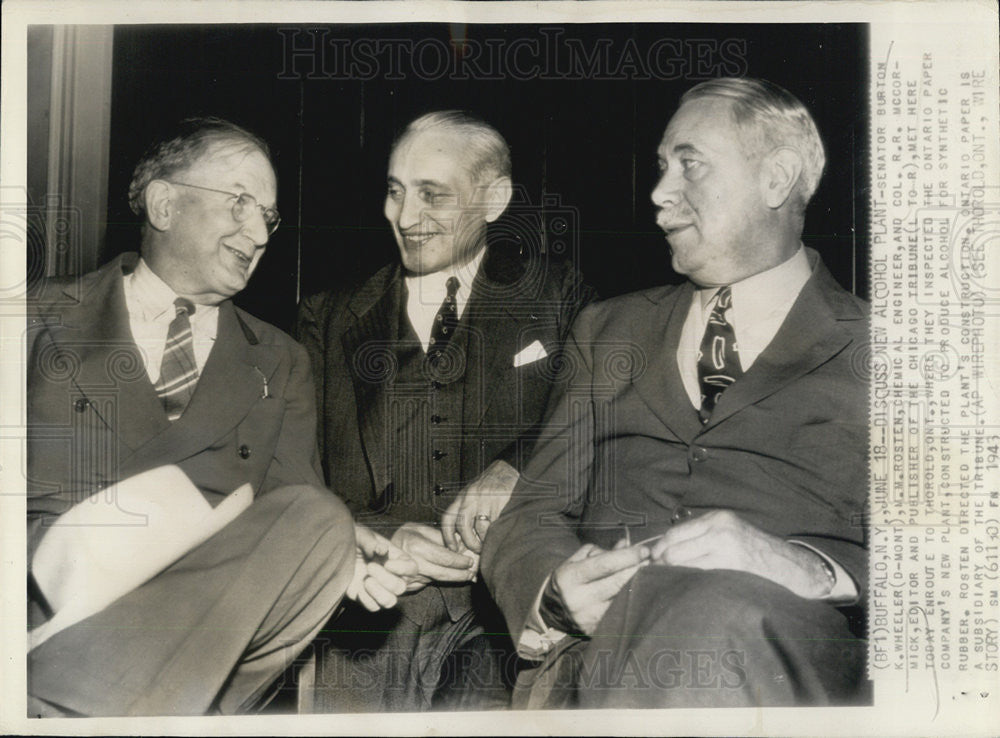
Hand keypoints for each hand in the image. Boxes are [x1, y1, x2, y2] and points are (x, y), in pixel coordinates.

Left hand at [347, 524, 418, 610]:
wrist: (338, 551)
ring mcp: (380, 589)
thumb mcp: (362, 535)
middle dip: (386, 579)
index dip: (403, 569)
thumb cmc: (355, 540)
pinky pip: (373, 607)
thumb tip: (382, 549)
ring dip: (378, 593)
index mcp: (396, 559)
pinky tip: (358, 587)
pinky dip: (366, 599)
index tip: (387, 563)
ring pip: (390, 602)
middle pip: (401, 587)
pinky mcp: (368, 598)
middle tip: (370, 566)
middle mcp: (392, 575)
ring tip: (366, 581)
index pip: (412, 568)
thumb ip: (372, 542)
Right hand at [390, 522, 476, 590]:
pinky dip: (444, 582)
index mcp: (417, 547)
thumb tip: (460, 543)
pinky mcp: (411, 586)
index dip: (460, 561)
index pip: (445, 558)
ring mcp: (411, 577)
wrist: (382, 552)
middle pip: (444, 573)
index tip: (471, 560)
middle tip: (473, 571)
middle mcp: (414, 564)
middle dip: (462, 574)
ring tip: (469, 576)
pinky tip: (455, 578)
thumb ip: (439, 536)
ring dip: (456, 579)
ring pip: (439, 580)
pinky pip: (431, 584)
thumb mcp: (419, 529)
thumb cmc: (404, 536)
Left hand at [441, 460, 519, 552]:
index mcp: (462, 497)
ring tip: (490, 542)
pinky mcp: (500, 501)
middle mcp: (470, 497)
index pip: (448, 519)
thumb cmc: (490, 485)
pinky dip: (497, 532)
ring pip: (480, 528)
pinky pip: (496, 523)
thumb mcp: (473, 495)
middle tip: (477, 549)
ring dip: (485, 540)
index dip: (448, 537)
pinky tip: (499, 533)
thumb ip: (466, 513)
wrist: (508, 468)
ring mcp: (485, 499)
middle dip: (470, 542)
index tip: (453, 550)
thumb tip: (461, 542)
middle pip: (463, 526)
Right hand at [551, 539, 650, 635]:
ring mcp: (588, 618)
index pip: (604, 565)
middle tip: (651, 561)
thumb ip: (602, 551)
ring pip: (622, 601)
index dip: (627, 556)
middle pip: (617, 584)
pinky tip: (640, 593)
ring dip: (639, 586)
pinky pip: (621, 614)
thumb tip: (626, 544)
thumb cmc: (570, 578)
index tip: (644, 550)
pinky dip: (632, 602)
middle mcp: (579, 600)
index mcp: (570, 578)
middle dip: (637, 570)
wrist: (553, 609)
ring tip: (648, 574)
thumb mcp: (579, 559)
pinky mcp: (597, 631)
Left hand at [648, 510, 832, 598]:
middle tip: (660, 576)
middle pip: (674, 549)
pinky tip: (691, 588)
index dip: (660, 549)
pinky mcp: (731, 567)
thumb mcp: (730, 532)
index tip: (653, 561)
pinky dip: (689, 583)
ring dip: (674, 575)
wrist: (790, 567)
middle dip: (664, 564)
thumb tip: (664, 549)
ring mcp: (726, 548)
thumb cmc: (756, 552)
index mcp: (718, 519)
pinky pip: (698, 577)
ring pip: (683, 564)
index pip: (675, 533)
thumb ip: (703, 536)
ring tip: (674, 583)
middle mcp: (720, 529)